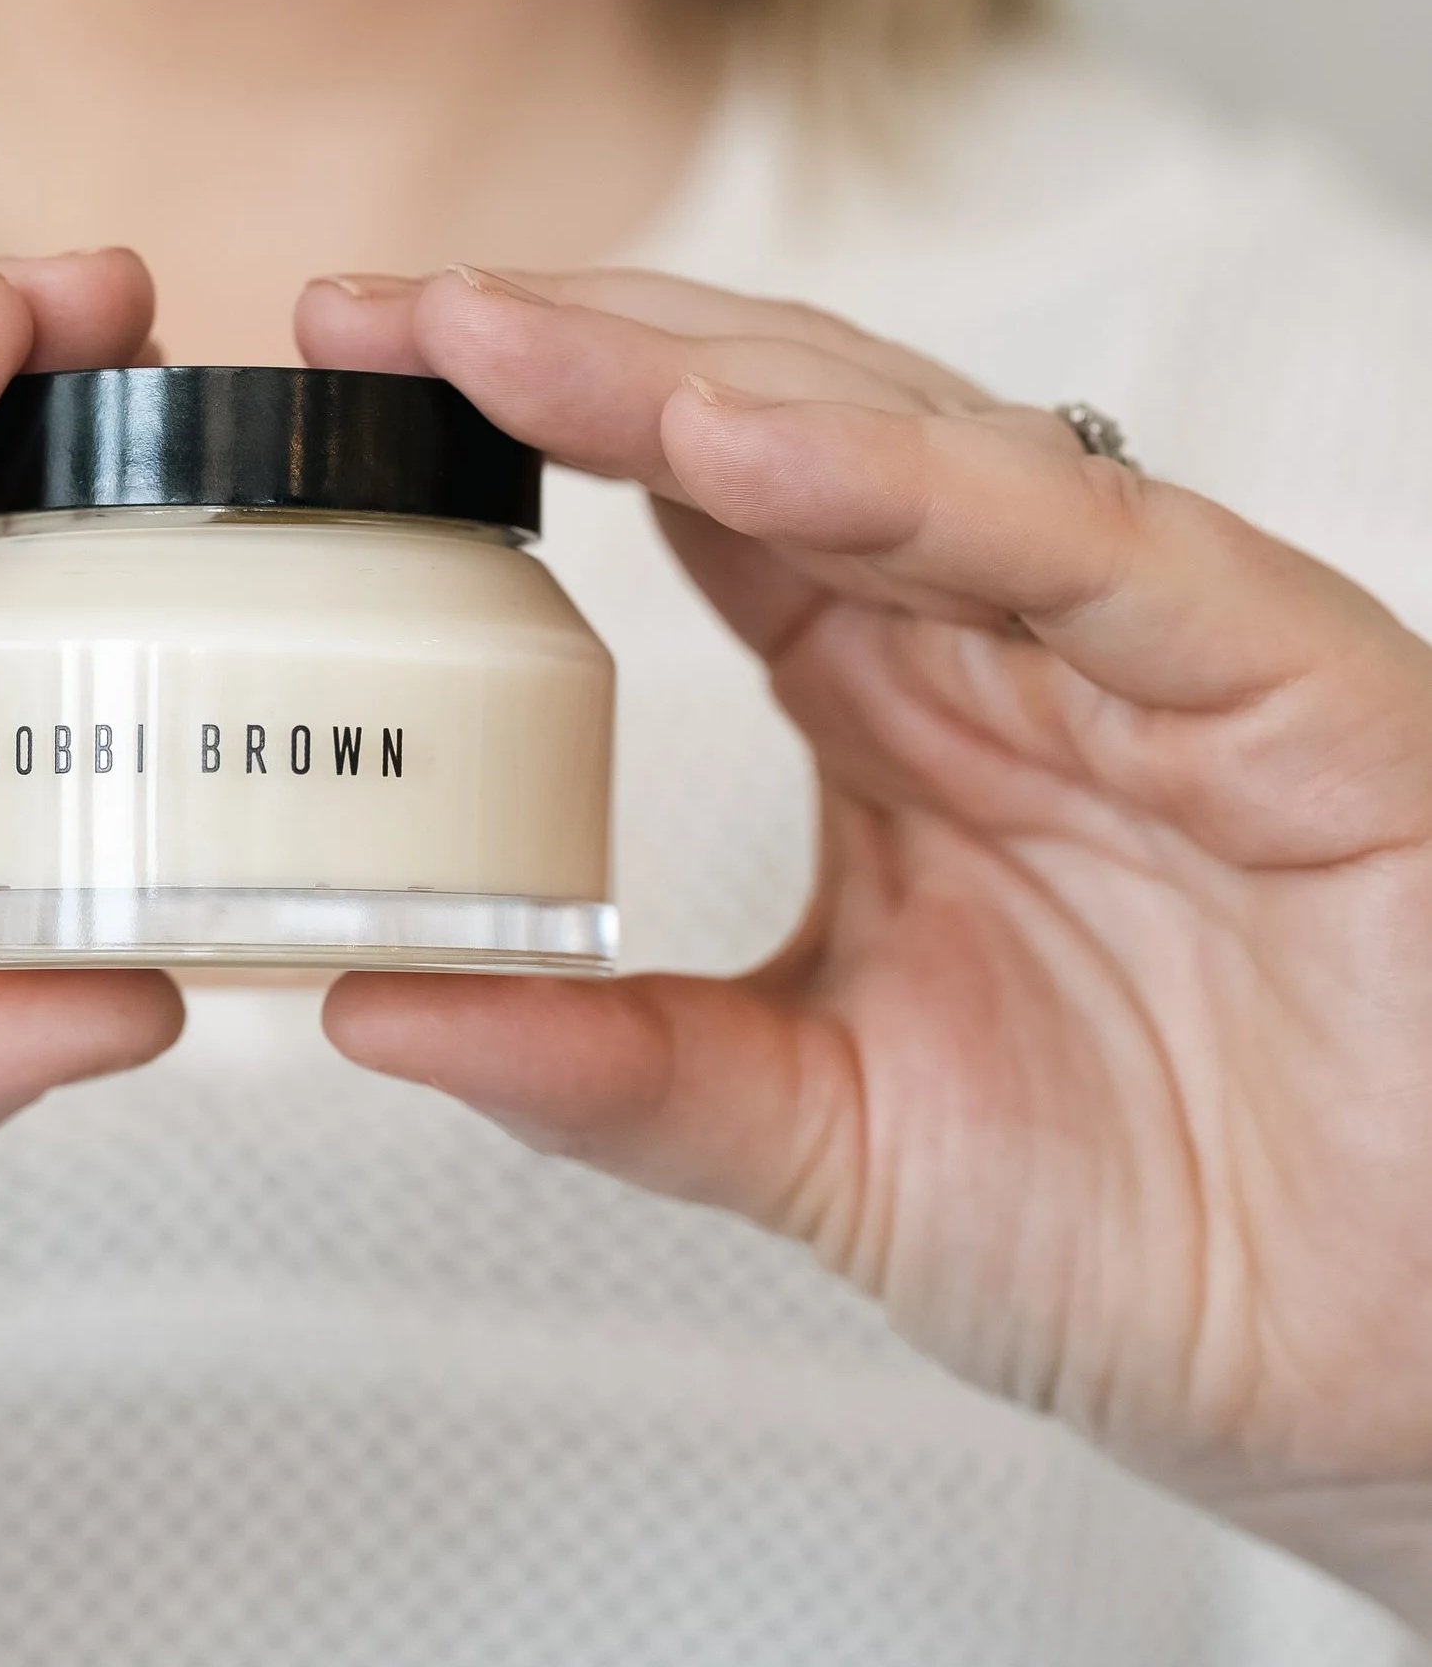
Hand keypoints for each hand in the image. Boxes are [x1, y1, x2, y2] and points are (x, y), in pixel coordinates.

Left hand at [299, 265, 1431, 1624]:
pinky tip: (747, 451)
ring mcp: (1143, 644)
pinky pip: (1090, 548)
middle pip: (771, 423)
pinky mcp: (1289, 682)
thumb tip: (369, 1003)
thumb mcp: (821, 1137)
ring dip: (696, 374)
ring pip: (910, 440)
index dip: (531, 424)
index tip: (345, 377)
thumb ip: (612, 1069)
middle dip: (571, 351)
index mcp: (893, 704)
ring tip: (503, 335)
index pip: (690, 502)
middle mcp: (1005, 641)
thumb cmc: (1160, 1232)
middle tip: (375, 310)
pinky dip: (922, 488)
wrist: (1405, 1360)